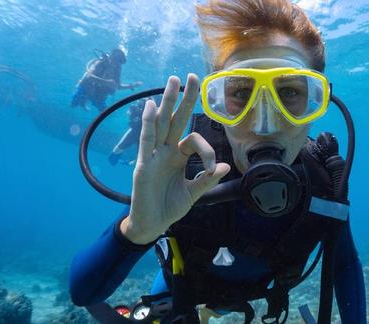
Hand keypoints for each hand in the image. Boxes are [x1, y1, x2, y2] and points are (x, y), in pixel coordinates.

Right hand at [120, 74, 230, 243]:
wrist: (152, 225)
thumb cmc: (169, 208)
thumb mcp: (194, 193)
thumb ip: (207, 180)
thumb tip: (226, 167)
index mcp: (178, 157)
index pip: (193, 140)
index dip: (207, 150)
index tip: (213, 168)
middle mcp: (165, 151)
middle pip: (176, 119)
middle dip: (184, 98)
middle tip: (191, 75)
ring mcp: (153, 156)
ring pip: (161, 124)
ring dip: (166, 102)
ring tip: (172, 81)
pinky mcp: (143, 165)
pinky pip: (146, 141)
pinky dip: (148, 124)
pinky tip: (151, 106)